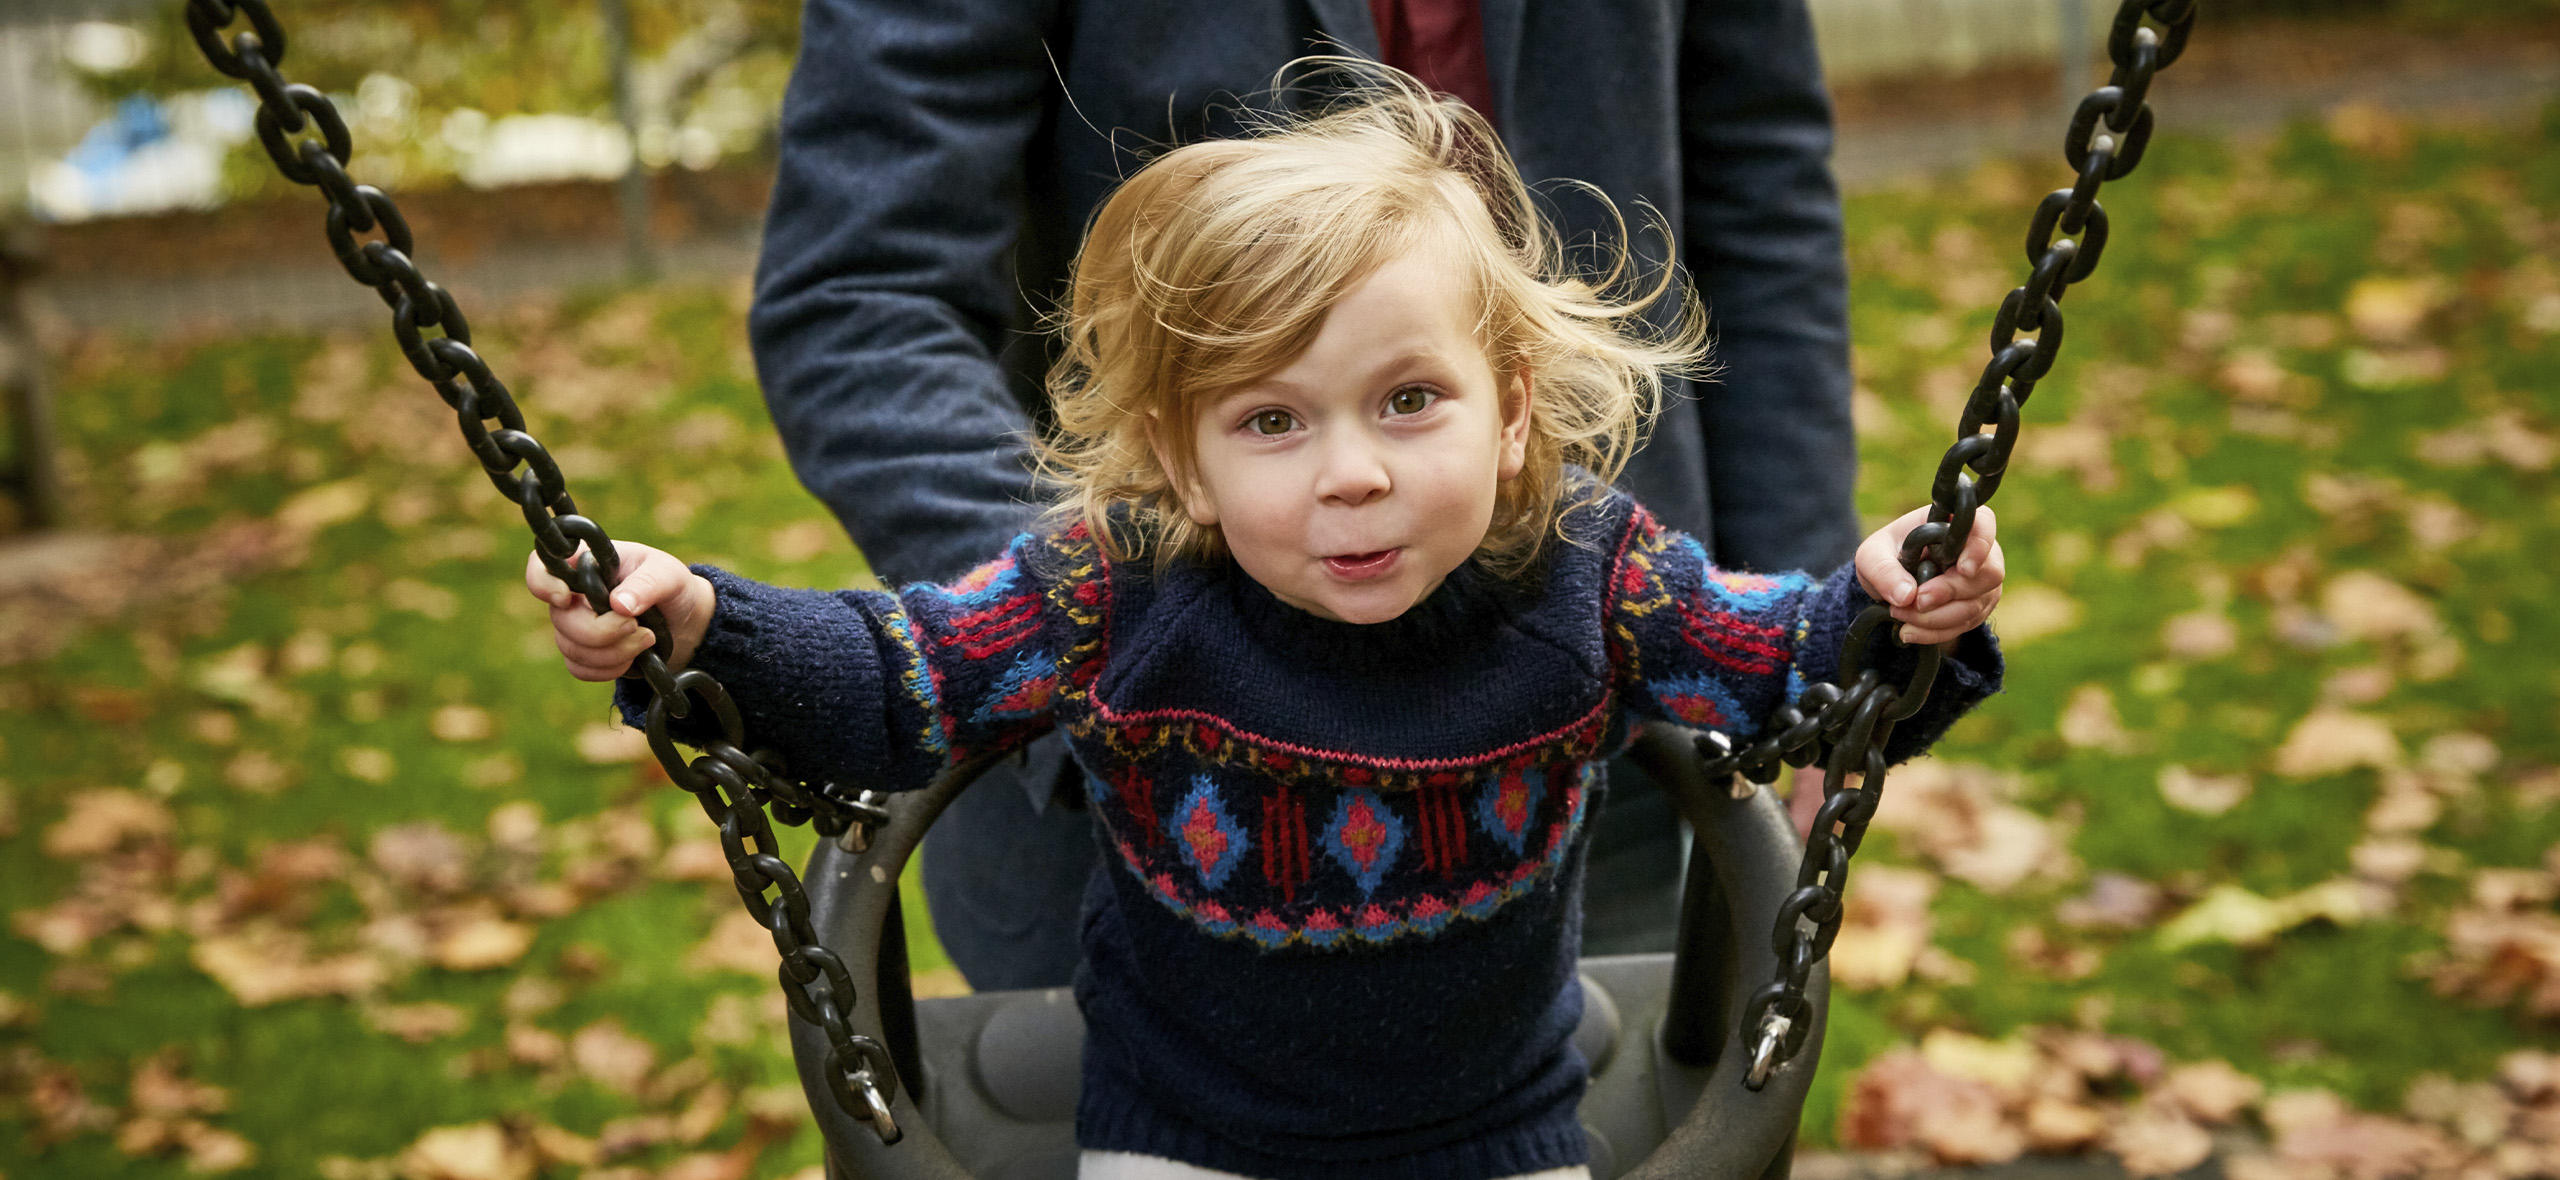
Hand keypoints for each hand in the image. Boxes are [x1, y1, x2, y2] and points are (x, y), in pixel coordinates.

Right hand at [524, 542, 715, 680]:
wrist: (686, 620)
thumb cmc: (672, 586)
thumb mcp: (669, 575)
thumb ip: (647, 584)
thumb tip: (619, 605)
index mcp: (586, 564)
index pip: (540, 567)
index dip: (542, 584)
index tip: (566, 598)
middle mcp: (574, 594)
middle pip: (560, 619)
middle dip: (602, 632)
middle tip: (637, 627)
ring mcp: (575, 625)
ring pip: (570, 648)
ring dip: (614, 652)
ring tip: (647, 639)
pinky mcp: (584, 653)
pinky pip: (580, 669)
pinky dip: (610, 669)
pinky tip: (634, 658)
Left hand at [1854, 505, 2003, 645]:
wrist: (1889, 582)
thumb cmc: (1886, 556)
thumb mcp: (1872, 556)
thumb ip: (1884, 570)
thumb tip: (1907, 596)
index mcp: (1953, 524)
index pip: (1984, 524)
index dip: (1980, 546)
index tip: (1963, 569)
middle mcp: (1979, 550)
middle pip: (1988, 574)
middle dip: (1950, 593)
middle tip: (1917, 601)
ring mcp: (1982, 581)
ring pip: (1976, 604)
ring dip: (1937, 618)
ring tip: (1901, 616)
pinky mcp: (1977, 607)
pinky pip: (1966, 624)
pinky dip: (1936, 632)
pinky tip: (1909, 631)